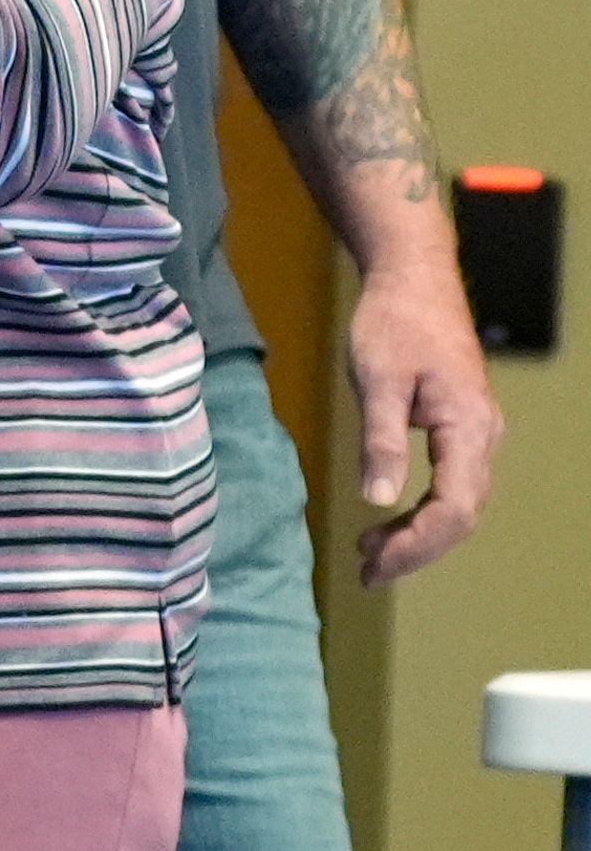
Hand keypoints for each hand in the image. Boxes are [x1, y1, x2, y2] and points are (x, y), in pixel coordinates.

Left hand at [350, 258, 500, 583]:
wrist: (414, 278)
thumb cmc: (393, 321)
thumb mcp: (376, 380)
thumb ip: (380, 440)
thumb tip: (376, 500)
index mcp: (468, 428)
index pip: (454, 508)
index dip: (416, 544)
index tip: (374, 563)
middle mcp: (483, 437)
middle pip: (460, 515)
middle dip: (415, 549)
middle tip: (367, 572)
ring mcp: (476, 433)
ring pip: (457, 503)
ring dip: (417, 533)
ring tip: (370, 554)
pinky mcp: (461, 427)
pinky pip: (451, 484)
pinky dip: (420, 508)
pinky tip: (387, 517)